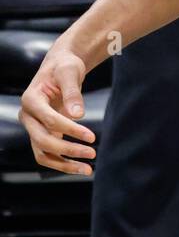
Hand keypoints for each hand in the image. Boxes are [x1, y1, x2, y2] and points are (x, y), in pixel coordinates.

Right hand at [18, 46, 95, 173]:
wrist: (60, 68)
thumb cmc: (64, 67)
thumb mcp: (70, 72)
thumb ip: (72, 93)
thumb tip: (78, 115)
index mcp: (30, 99)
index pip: (49, 120)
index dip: (71, 130)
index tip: (92, 136)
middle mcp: (28, 116)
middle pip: (42, 140)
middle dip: (68, 150)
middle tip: (92, 152)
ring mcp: (33, 127)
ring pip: (43, 153)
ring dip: (64, 164)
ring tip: (88, 169)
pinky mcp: (42, 134)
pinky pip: (49, 155)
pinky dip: (64, 163)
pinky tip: (82, 167)